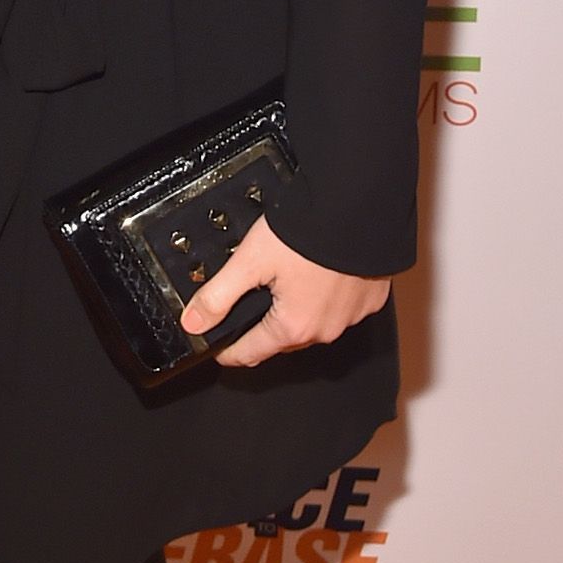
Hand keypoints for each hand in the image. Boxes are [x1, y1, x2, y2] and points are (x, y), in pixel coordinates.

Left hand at [179, 212, 388, 370]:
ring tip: (283, 281)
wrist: (358, 208)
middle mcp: (325, 330)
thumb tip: (193, 322)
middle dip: (261, 326)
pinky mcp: (369, 301)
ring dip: (295, 312)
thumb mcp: (250, 261)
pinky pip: (340, 308)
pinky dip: (325, 298)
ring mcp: (350, 317)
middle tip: (248, 299)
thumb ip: (217, 295)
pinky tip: (316, 275)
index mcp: (293, 327)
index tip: (218, 348)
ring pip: (312, 324)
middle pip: (281, 340)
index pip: (250, 354)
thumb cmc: (309, 232)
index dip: (227, 352)